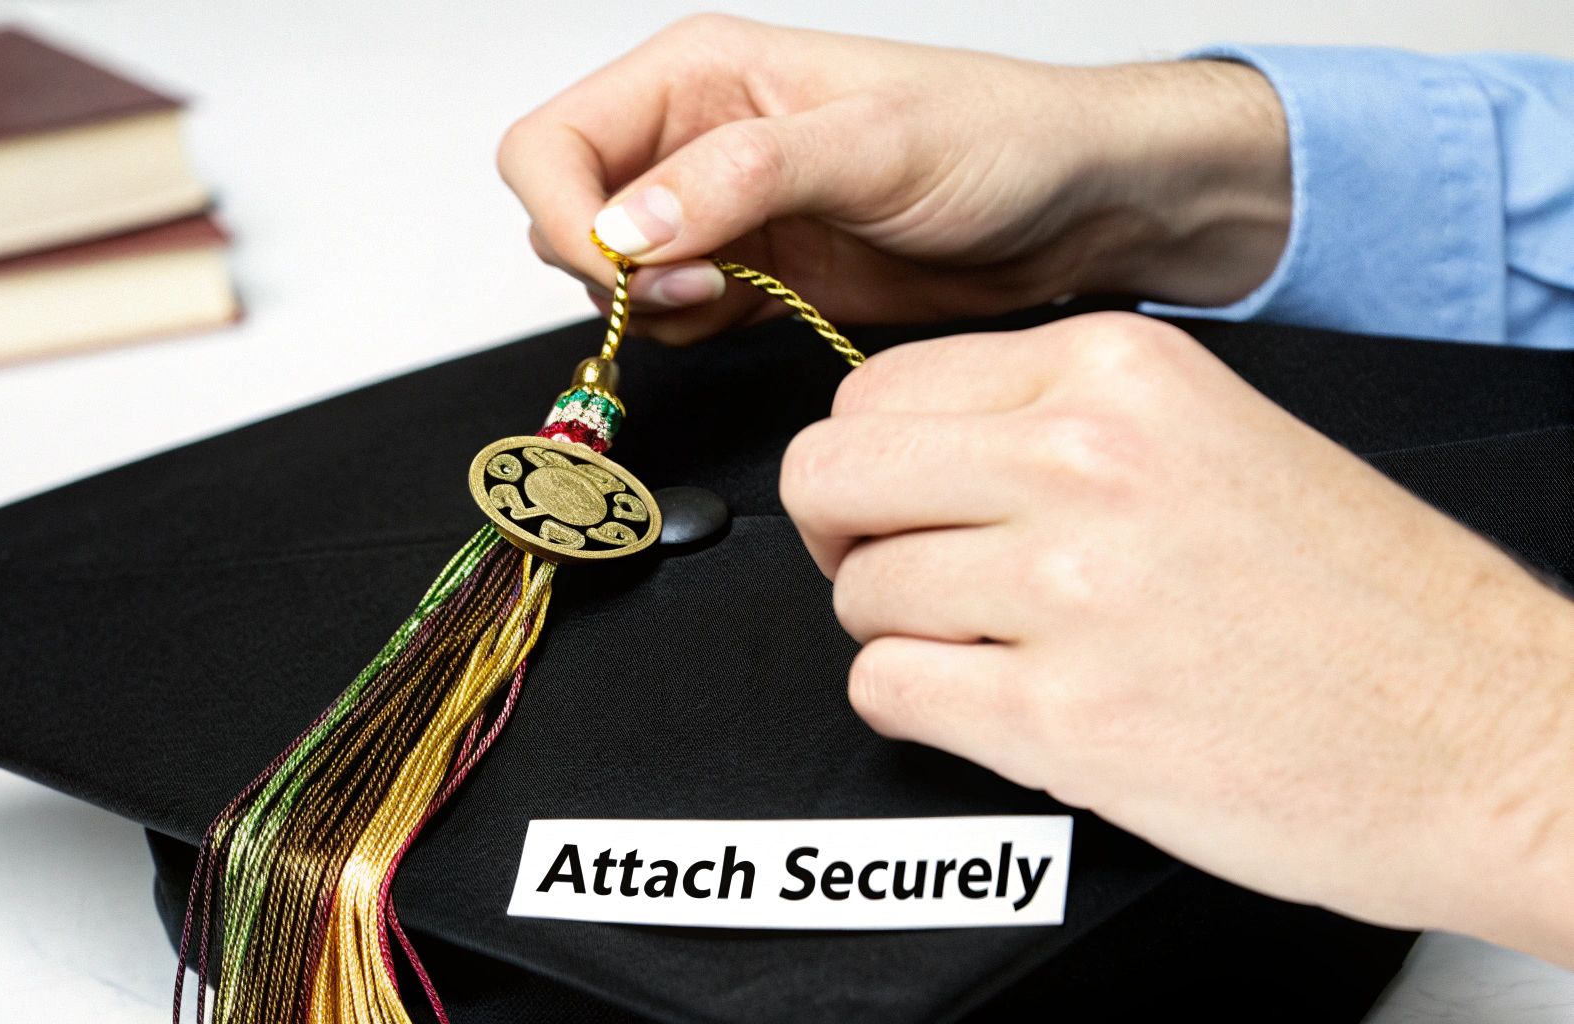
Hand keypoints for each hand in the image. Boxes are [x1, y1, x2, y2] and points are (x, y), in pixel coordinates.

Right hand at [497, 15, 1290, 343]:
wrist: (1075, 208)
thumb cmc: (998, 138)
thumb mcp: (870, 144)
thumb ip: (736, 178)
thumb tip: (622, 228)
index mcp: (699, 74)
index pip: (552, 147)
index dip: (565, 217)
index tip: (625, 273)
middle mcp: (695, 138)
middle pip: (565, 213)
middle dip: (610, 271)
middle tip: (702, 287)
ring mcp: (719, 212)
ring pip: (612, 277)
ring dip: (656, 308)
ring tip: (743, 293)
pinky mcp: (750, 273)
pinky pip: (672, 316)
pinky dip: (692, 332)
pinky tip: (760, 311)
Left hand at [781, 311, 1573, 965]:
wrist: (1495, 734)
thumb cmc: (1368, 601)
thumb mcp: (1209, 434)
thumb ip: (1053, 422)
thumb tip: (908, 446)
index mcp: (1117, 372)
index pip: (874, 391)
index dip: (867, 462)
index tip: (898, 502)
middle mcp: (1082, 462)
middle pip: (829, 477)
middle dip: (846, 538)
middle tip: (904, 572)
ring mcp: (1068, 591)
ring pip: (854, 593)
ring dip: (901, 631)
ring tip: (996, 648)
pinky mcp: (1064, 719)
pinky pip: (887, 689)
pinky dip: (918, 705)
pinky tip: (998, 704)